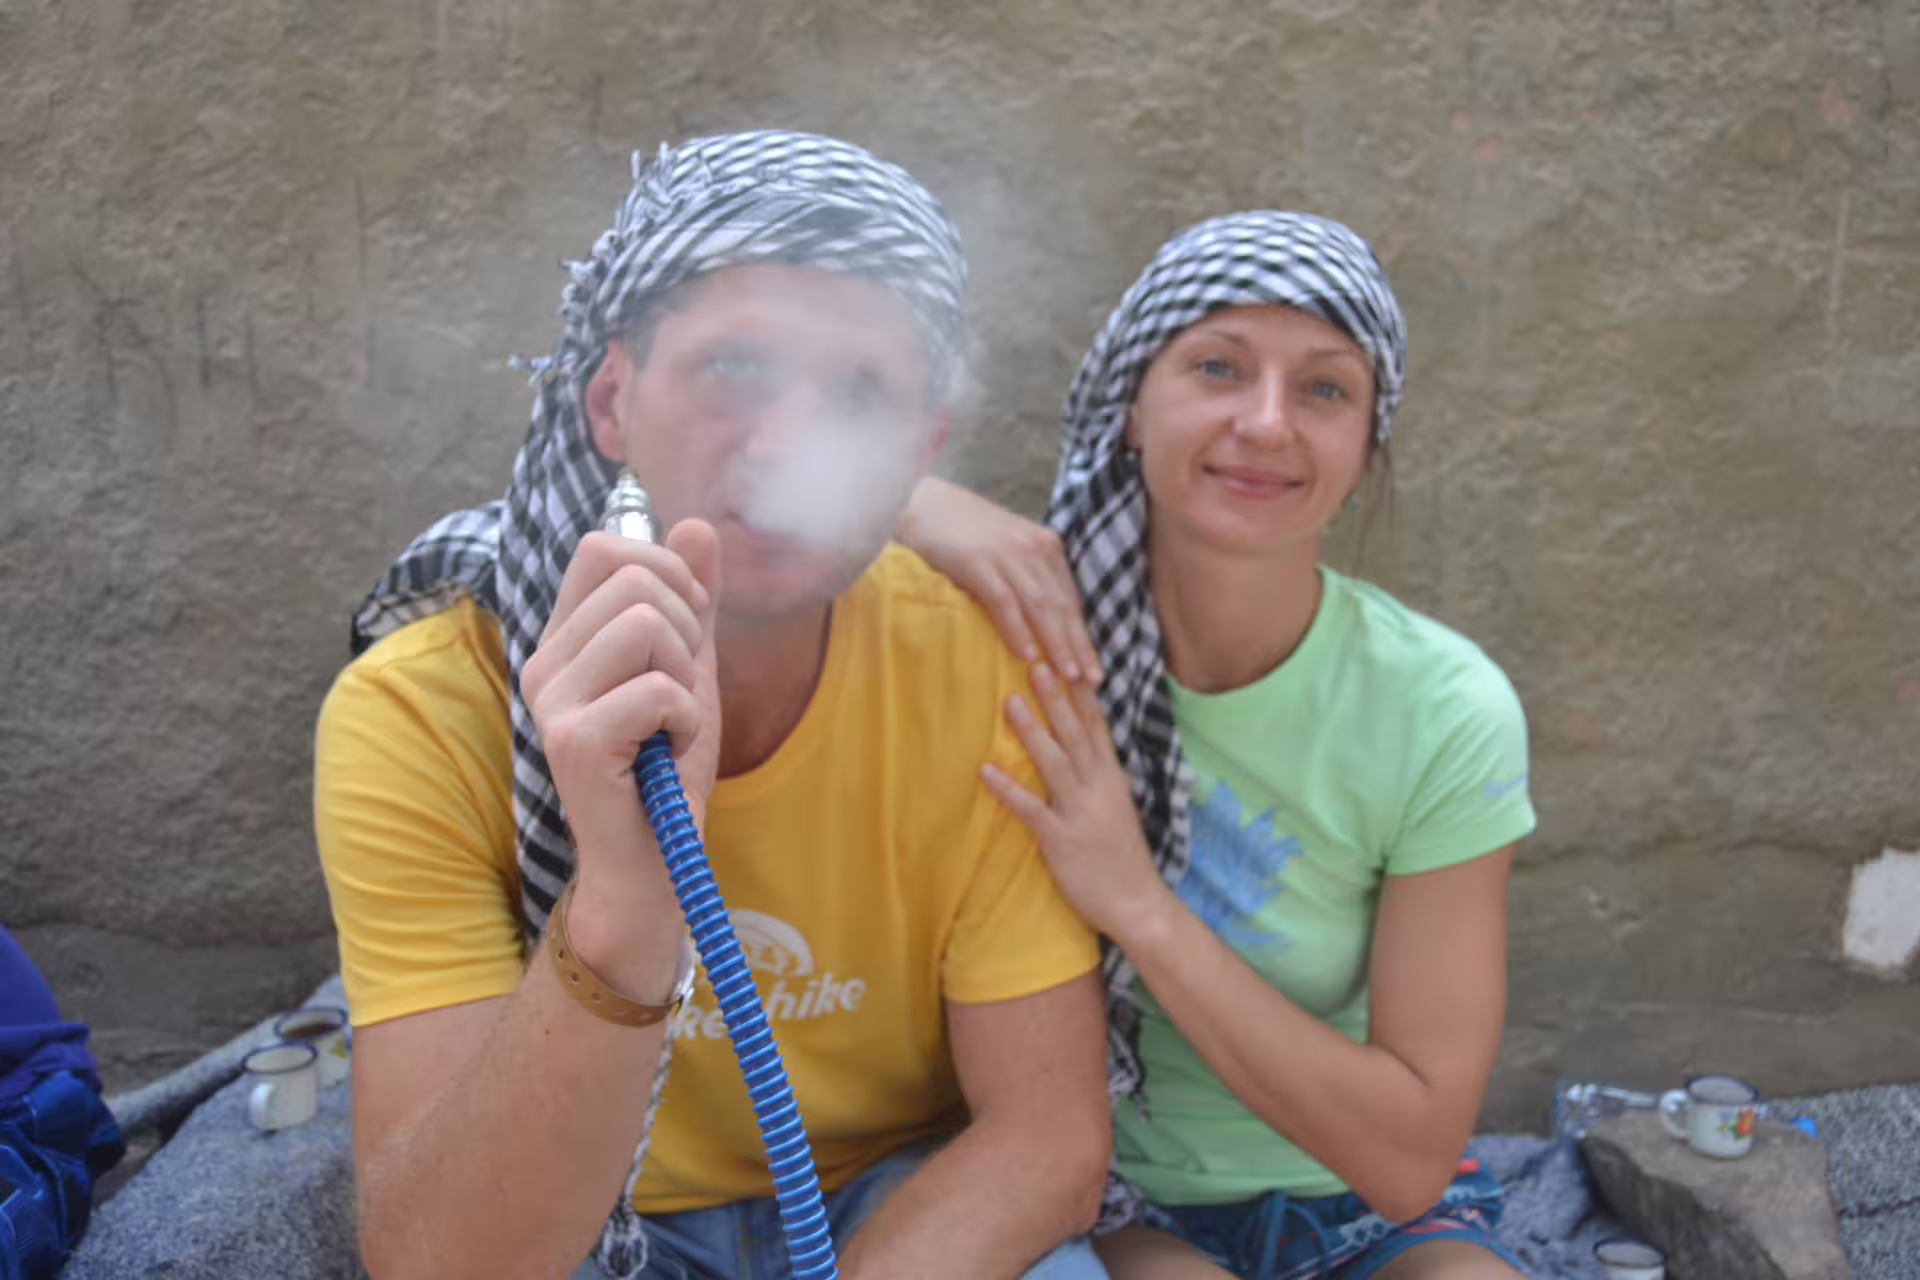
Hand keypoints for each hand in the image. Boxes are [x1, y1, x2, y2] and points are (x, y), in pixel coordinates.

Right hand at [521, 522, 722, 932]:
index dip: (665, 571)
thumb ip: (693, 600)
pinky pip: (657, 689)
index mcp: (565, 638)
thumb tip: (698, 523)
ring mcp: (551, 700)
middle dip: (686, 630)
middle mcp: (544, 662)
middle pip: (633, 578)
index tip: (685, 630)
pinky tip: (668, 752)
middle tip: (679, 692)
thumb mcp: (690, 668)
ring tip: (671, 725)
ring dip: (686, 678)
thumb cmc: (666, 766)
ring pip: (645, 624)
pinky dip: (688, 721)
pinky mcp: (572, 740)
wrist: (654, 859)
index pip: (603, 548)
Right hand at [900, 476, 1101, 683]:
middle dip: (1078, 646)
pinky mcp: (977, 562)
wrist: (927, 503)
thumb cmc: (967, 532)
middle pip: (1062, 605)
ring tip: (1067, 675)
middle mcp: (1033, 548)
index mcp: (1046, 546)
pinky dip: (1017, 629)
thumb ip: (1030, 575)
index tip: (1093, 668)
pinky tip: (1027, 654)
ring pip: (1040, 606)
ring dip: (1056, 644)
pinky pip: (1003, 601)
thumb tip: (1047, 622)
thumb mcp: (1010, 548)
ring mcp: (1006, 554)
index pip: (1071, 599)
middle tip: (1092, 680)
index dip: (1083, 637)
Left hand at [980, 664, 1167, 939]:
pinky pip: (1031, 809)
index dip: (1080, 692)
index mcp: (1111, 778)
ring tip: (1009, 701)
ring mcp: (1080, 812)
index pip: (1095, 726)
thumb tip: (1079, 748)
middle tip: (1036, 662)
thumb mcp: (1116, 806)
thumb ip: (1098, 777)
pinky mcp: (1061, 839)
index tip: (1067, 658)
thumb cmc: (1122, 856)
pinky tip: (985, 770)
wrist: (1137, 903)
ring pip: (1054, 762)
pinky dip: (1008, 789)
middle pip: (1075, 734)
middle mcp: (1098, 788)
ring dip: (1031, 731)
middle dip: (1055, 698)